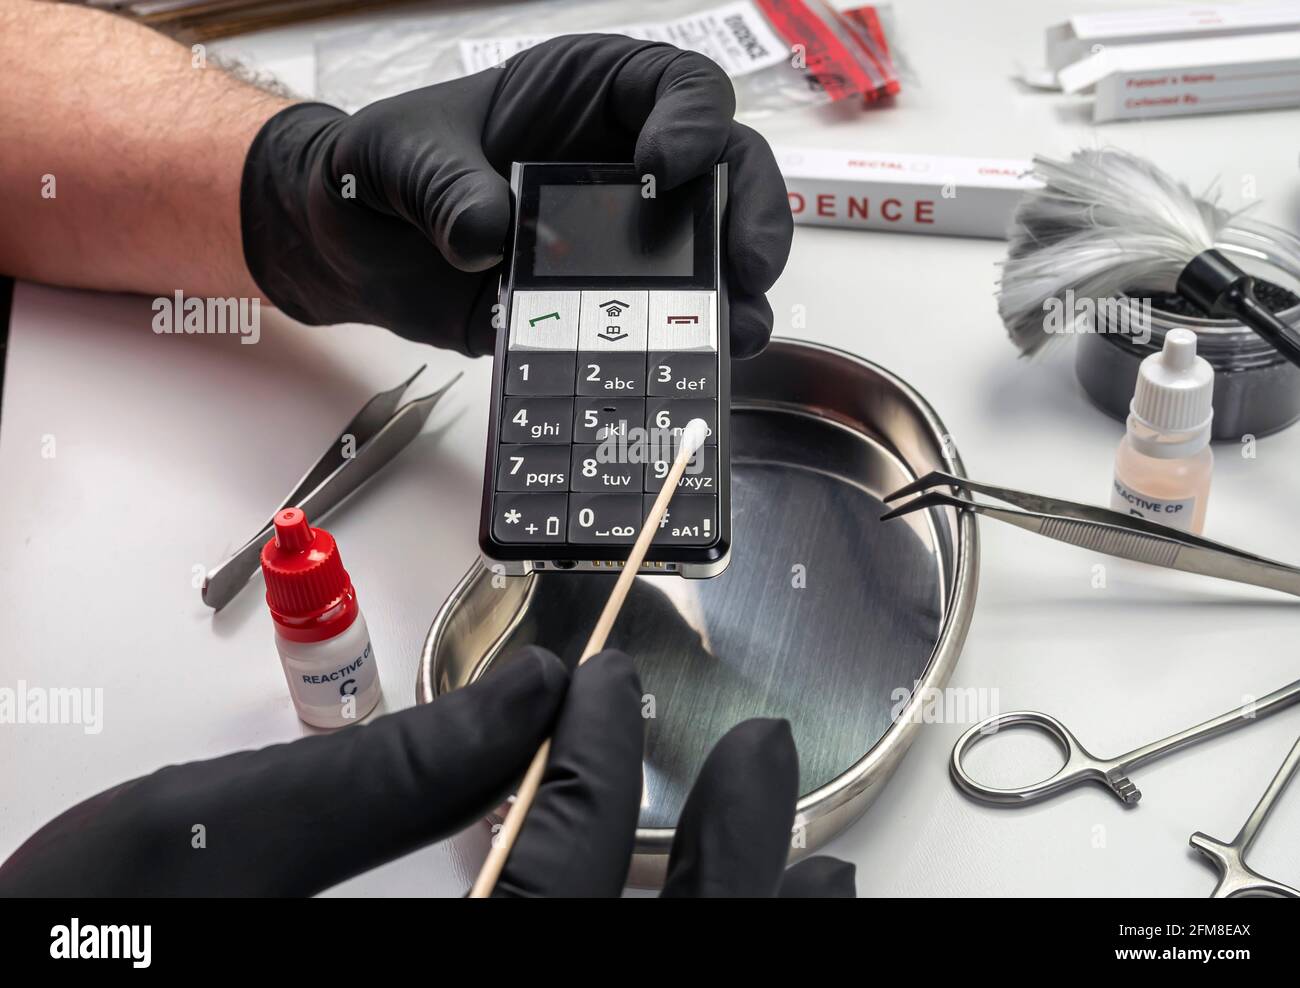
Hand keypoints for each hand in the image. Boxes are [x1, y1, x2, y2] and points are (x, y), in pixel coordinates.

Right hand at [0, 647, 852, 896]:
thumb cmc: (69, 960)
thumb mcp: (201, 846)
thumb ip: (374, 773)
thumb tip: (523, 693)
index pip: (558, 872)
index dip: (607, 768)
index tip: (611, 686)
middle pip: (653, 962)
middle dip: (733, 862)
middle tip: (771, 764)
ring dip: (738, 921)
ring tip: (808, 868)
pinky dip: (683, 959)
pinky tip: (716, 920)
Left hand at [241, 34, 792, 357]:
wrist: (357, 248)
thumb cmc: (388, 170)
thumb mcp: (401, 155)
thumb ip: (443, 184)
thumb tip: (487, 236)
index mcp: (588, 95)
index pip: (674, 85)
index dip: (692, 119)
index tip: (664, 166)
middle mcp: (625, 161)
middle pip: (727, 168)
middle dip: (750, 213)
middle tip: (747, 264)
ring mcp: (626, 237)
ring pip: (715, 249)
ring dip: (737, 291)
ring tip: (736, 328)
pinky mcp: (608, 304)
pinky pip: (669, 318)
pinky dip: (691, 341)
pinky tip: (703, 361)